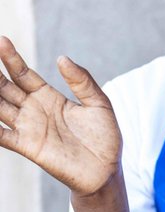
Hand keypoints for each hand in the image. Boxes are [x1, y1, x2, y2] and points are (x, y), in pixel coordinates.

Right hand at [0, 37, 120, 194]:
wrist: (106, 171)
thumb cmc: (105, 138)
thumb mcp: (99, 104)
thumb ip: (82, 81)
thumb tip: (62, 58)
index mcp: (48, 97)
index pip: (23, 74)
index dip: (10, 58)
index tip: (2, 40)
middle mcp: (33, 110)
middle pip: (4, 87)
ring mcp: (28, 128)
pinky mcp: (27, 146)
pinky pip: (1, 135)